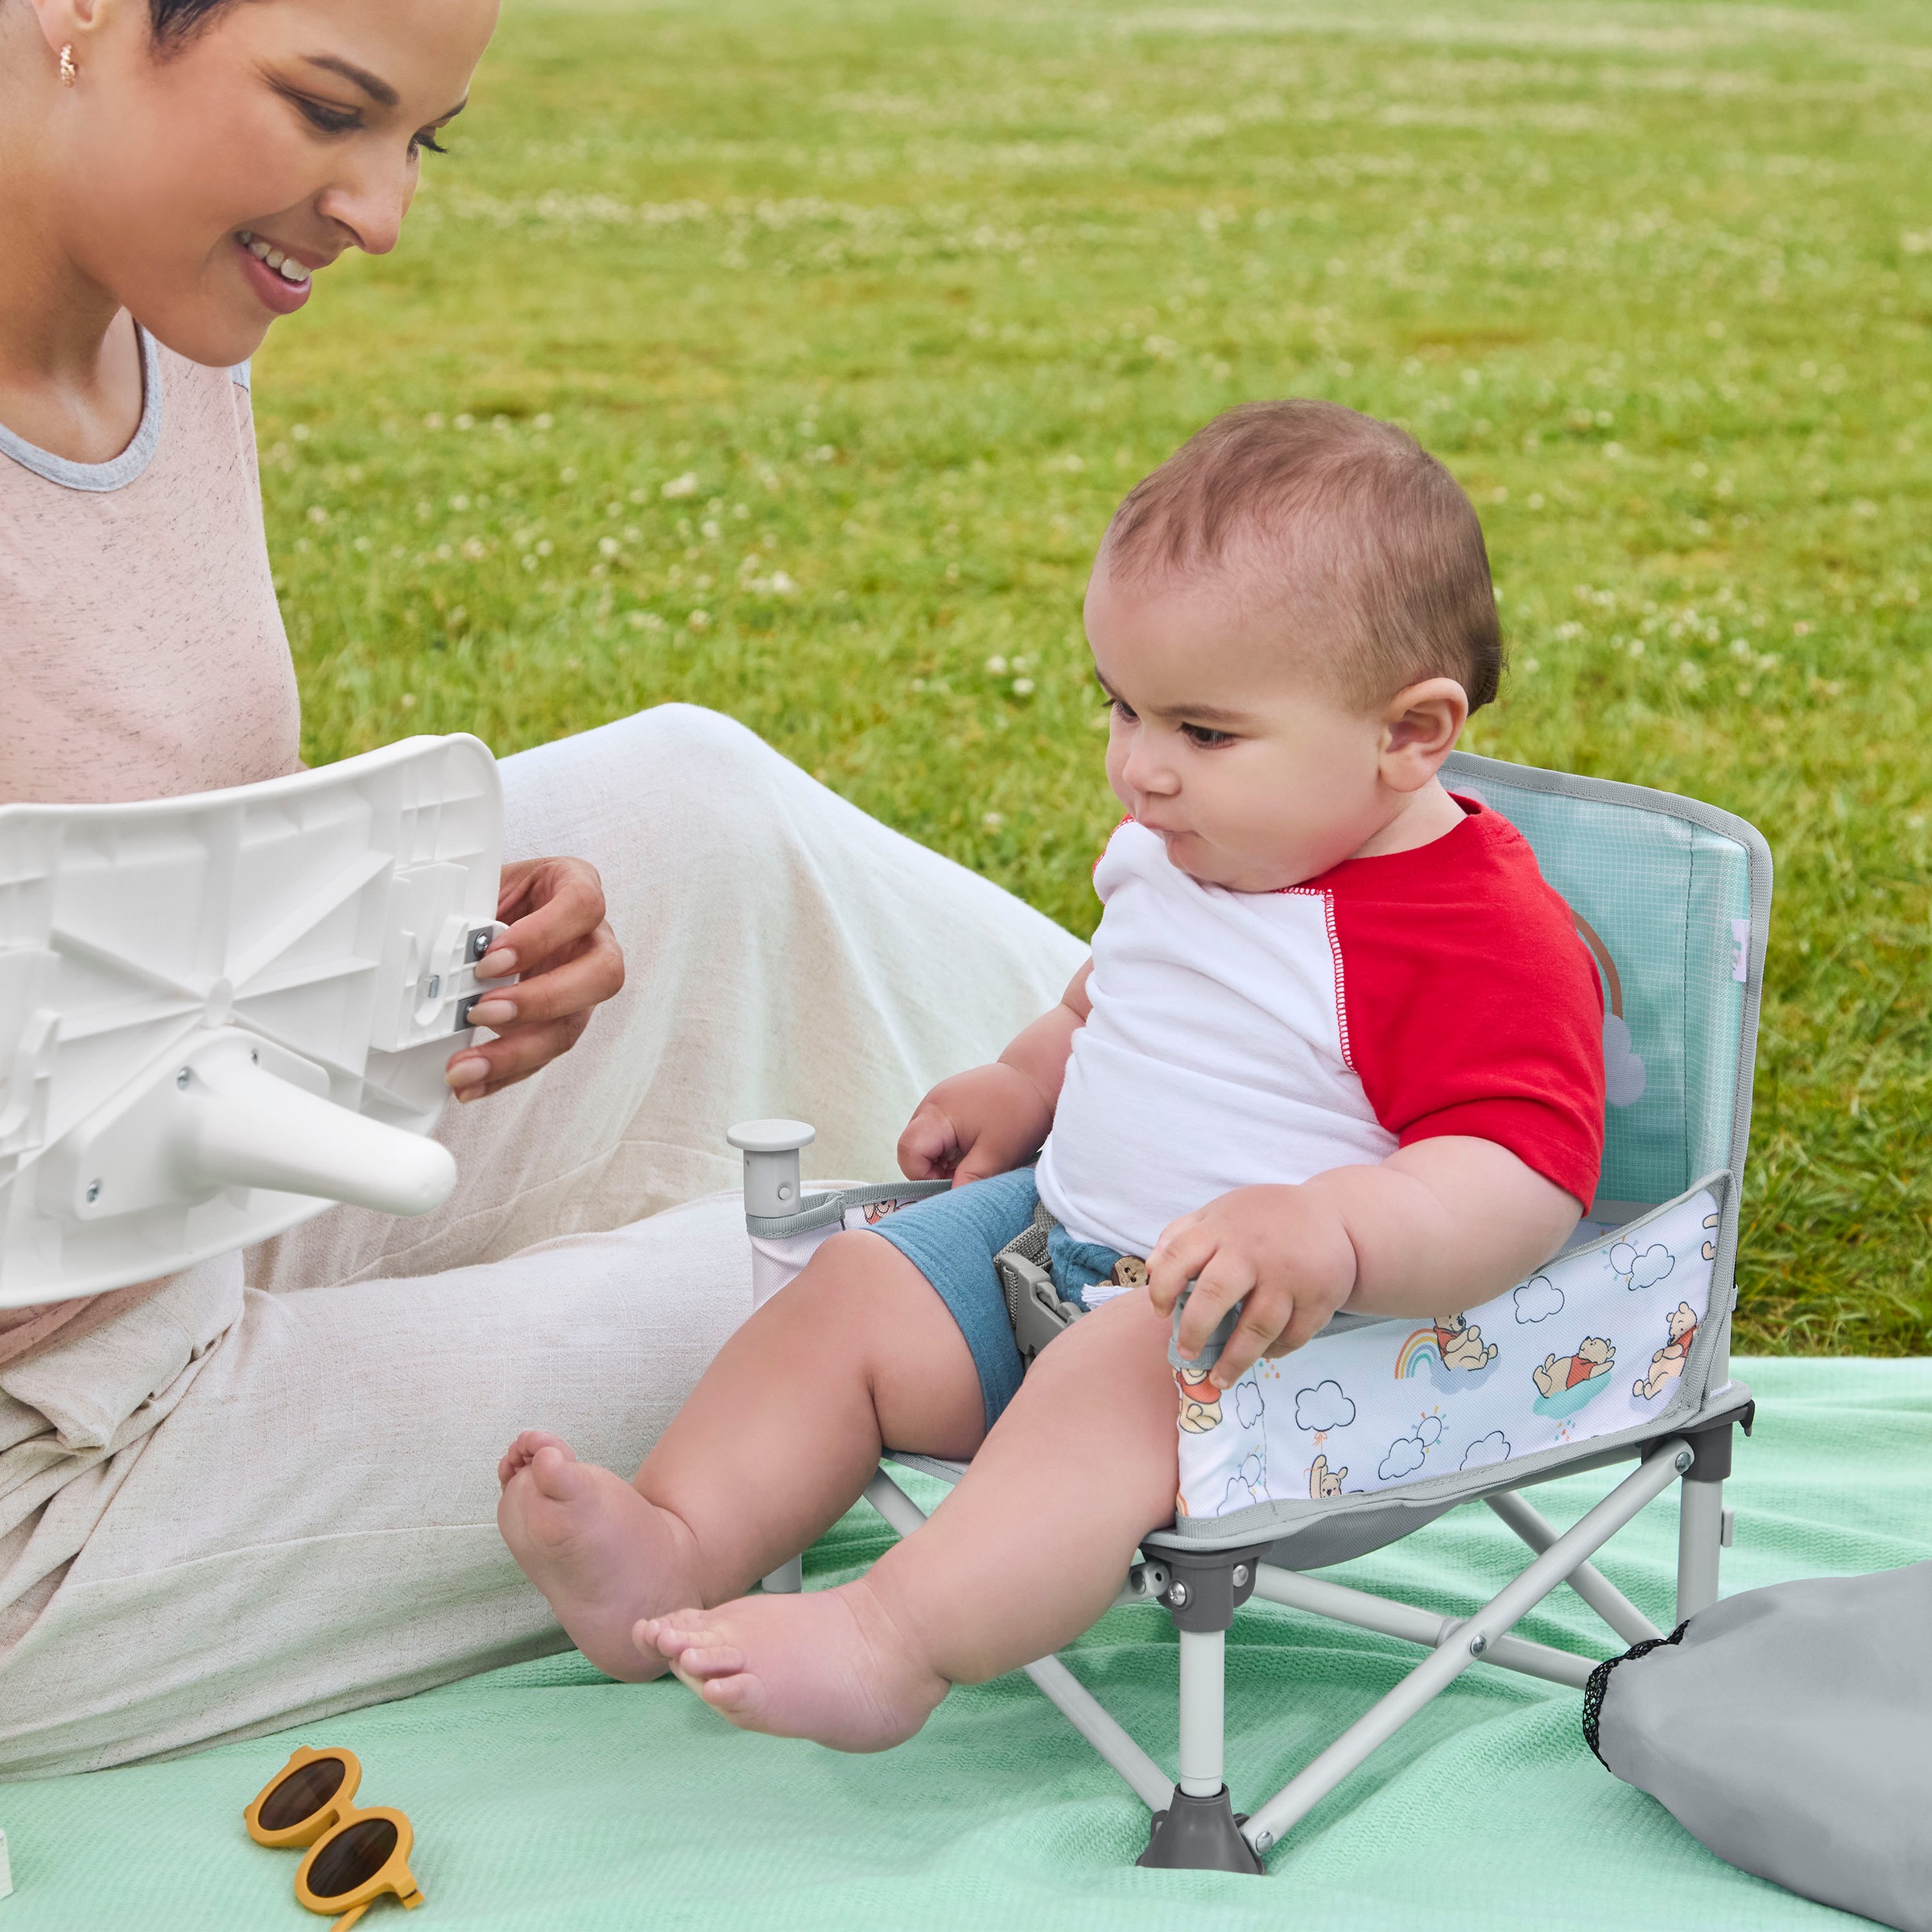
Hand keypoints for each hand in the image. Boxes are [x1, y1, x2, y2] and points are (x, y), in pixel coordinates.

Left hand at [444, 856, 624, 1101]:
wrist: (503, 910)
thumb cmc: (502, 892)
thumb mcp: (488, 882)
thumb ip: (473, 906)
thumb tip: (433, 940)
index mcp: (577, 889)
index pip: (583, 906)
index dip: (541, 935)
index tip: (491, 959)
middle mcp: (595, 940)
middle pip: (602, 974)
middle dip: (541, 1000)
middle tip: (482, 1011)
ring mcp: (584, 986)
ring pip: (573, 1025)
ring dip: (517, 1051)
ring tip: (467, 1066)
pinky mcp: (564, 1021)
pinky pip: (543, 1053)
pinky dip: (505, 1072)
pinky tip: (474, 1083)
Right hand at [897, 1063, 1053, 1186]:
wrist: (1037, 1076)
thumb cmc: (1020, 1111)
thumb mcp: (996, 1153)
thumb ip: (969, 1180)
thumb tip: (950, 1207)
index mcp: (937, 1113)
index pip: (909, 1153)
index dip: (924, 1176)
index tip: (953, 1183)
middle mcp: (931, 1105)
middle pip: (912, 1149)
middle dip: (933, 1171)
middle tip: (965, 1175)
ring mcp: (939, 1103)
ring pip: (925, 1144)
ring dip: (943, 1161)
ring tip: (974, 1160)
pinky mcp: (950, 1104)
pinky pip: (938, 1134)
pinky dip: (951, 1149)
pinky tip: (976, 1148)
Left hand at [1146, 1185, 1358, 1388]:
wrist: (1332, 1216)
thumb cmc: (1262, 1220)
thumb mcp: (1219, 1213)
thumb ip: (1180, 1236)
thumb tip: (1149, 1270)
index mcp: (1222, 1228)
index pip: (1179, 1257)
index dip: (1161, 1287)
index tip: (1159, 1311)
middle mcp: (1254, 1252)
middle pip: (1216, 1295)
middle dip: (1195, 1330)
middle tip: (1187, 1352)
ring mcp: (1289, 1276)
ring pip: (1257, 1327)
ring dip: (1235, 1359)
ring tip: (1219, 1378)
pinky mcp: (1319, 1298)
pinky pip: (1292, 1337)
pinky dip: (1274, 1352)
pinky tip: (1261, 1355)